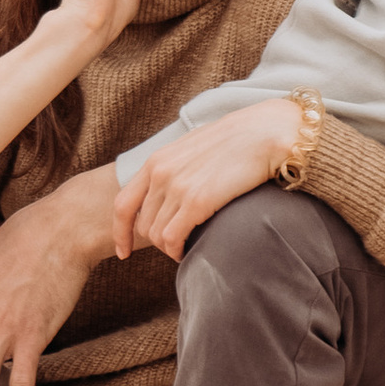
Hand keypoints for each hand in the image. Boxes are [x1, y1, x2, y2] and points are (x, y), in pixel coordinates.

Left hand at [113, 97, 304, 264]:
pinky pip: (172, 239)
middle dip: (156, 242)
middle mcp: (160, 173)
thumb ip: (174, 171)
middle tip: (177, 246)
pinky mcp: (196, 200)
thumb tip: (168, 197)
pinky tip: (190, 252)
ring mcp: (176, 187)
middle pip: (142, 225)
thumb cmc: (235, 144)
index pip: (123, 204)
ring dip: (169, 248)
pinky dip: (177, 252)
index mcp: (156, 161)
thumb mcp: (193, 151)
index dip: (120, 232)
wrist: (264, 134)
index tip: (124, 251)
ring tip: (187, 248)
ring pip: (157, 235)